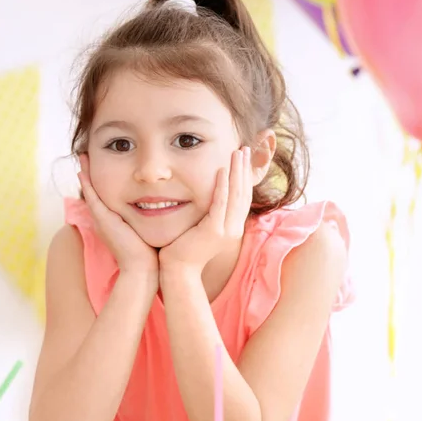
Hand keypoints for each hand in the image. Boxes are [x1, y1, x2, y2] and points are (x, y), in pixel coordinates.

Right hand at [78, 154, 158, 277]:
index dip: (105, 177)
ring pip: (91, 191)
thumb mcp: (148, 226)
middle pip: (96, 189)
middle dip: (92, 171)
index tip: (107, 160)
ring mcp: (102, 218)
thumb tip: (163, 203)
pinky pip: (92, 197)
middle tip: (87, 152)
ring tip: (83, 155)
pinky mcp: (102, 220)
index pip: (108, 192)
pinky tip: (83, 170)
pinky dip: (87, 184)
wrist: (143, 268)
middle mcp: (105, 217)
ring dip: (86, 173)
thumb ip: (151, 215)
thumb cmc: (150, 250)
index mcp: (115, 217)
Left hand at [159, 147, 251, 274]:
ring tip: (236, 153)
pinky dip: (223, 186)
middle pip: (244, 193)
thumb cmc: (183, 249)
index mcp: (231, 227)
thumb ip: (206, 213)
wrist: (177, 272)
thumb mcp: (199, 227)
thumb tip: (204, 198)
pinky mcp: (214, 231)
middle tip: (244, 148)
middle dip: (244, 169)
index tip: (243, 158)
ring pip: (236, 195)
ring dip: (237, 172)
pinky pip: (220, 204)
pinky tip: (222, 170)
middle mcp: (233, 228)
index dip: (244, 176)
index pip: (242, 196)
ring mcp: (226, 230)